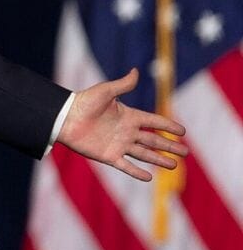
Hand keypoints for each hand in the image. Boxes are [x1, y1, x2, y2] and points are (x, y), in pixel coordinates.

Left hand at [57, 67, 188, 180]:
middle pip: (153, 140)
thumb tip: (136, 71)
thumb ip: (122, 85)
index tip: (183, 131)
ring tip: (174, 165)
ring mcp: (118, 145)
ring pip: (144, 154)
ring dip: (159, 159)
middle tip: (186, 152)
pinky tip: (149, 178)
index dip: (168, 125)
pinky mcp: (108, 156)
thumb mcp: (105, 92)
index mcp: (128, 116)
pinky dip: (137, 172)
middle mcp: (126, 131)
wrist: (64, 118)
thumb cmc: (83, 102)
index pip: (154, 121)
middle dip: (169, 145)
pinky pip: (126, 166)